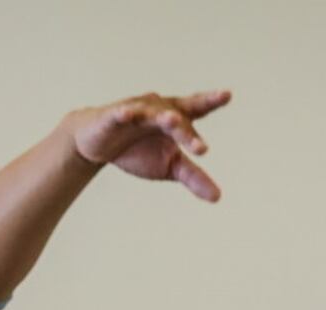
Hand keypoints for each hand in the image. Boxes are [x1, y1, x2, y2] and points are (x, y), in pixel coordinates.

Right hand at [68, 90, 230, 201]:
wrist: (99, 146)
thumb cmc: (140, 151)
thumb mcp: (170, 166)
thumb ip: (194, 177)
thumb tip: (218, 197)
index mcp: (177, 118)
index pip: (197, 108)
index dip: (211, 100)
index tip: (227, 95)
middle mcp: (159, 109)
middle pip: (177, 118)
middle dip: (185, 131)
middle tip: (199, 149)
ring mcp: (136, 111)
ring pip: (152, 113)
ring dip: (161, 116)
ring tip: (170, 120)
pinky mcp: (113, 116)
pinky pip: (119, 114)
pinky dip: (123, 114)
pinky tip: (126, 115)